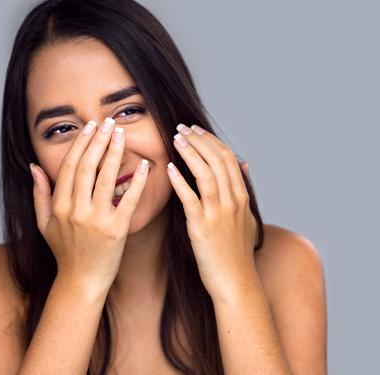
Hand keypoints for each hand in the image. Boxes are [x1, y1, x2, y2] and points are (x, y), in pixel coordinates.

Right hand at [29, 118, 149, 295]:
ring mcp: (96, 220)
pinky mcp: (116, 231)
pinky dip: (137, 182)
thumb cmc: (64, 252)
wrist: (81, 282)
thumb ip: (39, 194)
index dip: (80, 144)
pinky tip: (144, 165)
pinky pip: (128, 201)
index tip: (90, 127)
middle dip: (98, 141)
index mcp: (59, 206)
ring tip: (121, 134)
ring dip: (114, 153)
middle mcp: (76, 210)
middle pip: (87, 167)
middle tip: (108, 122)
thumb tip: (34, 167)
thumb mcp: (44, 224)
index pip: (69, 166)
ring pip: (105, 178)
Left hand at [166, 123, 257, 299]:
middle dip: (199, 140)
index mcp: (241, 196)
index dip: (210, 140)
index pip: (227, 158)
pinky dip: (180, 180)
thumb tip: (244, 165)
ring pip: (206, 173)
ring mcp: (219, 212)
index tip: (195, 129)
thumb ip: (243, 189)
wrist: (236, 281)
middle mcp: (233, 200)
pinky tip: (169, 167)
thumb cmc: (235, 251)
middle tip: (181, 127)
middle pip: (217, 160)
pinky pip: (190, 198)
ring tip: (175, 138)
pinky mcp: (202, 226)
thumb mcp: (246, 217)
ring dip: (190, 152)